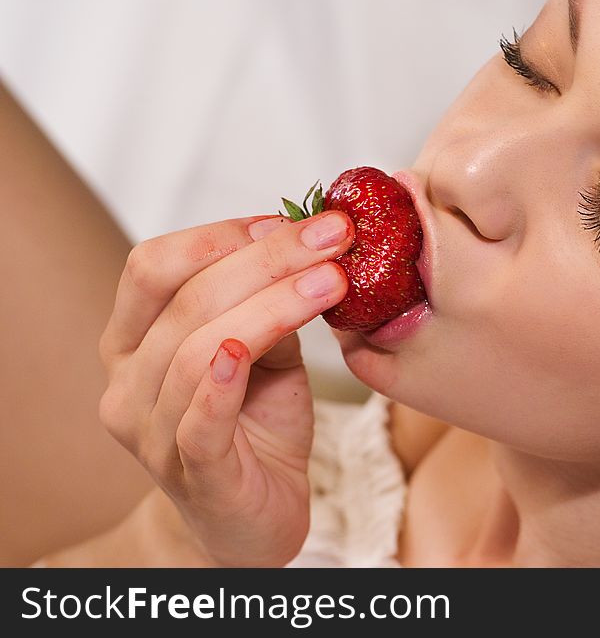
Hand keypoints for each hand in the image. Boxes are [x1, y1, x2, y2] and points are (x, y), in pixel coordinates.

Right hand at [98, 211, 352, 565]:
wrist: (254, 519)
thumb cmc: (257, 429)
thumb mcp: (267, 355)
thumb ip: (270, 307)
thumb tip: (307, 246)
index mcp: (134, 341)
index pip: (154, 266)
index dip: (221, 234)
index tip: (292, 220)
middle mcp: (127, 383)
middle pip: (184, 298)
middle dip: (265, 257)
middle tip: (331, 236)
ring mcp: (151, 432)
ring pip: (198, 349)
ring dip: (272, 305)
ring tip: (333, 281)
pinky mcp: (194, 473)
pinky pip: (199, 420)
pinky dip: (224, 379)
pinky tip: (255, 346)